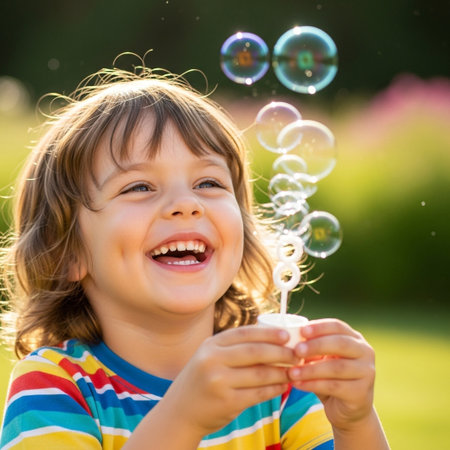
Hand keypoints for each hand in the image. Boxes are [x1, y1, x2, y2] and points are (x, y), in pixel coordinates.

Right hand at [161, 326, 296, 436]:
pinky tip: (283, 386)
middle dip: (281, 352)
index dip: (269, 333)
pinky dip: (274, 389)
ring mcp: (219, 382)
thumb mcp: (210, 356)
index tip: (287, 335)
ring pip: (260, 374)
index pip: (245, 333)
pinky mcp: (227, 402)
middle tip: (297, 354)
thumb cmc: (201, 380)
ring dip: (281, 372)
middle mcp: (213, 360)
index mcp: (211, 344)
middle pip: (255, 352)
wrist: (180, 411)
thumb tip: (272, 337)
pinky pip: (258, 393)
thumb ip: (234, 346)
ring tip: (294, 371)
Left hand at [287, 319, 375, 431]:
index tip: (302, 331)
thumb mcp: (321, 358)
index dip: (320, 327)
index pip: (338, 326)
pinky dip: (313, 384)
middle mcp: (365, 352)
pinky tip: (298, 384)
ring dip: (311, 369)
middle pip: (340, 344)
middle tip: (296, 350)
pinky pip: (334, 387)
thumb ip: (311, 348)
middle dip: (316, 346)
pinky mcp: (361, 393)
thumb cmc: (330, 376)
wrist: (346, 408)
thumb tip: (290, 340)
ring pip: (336, 368)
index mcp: (354, 338)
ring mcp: (367, 373)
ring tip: (291, 372)